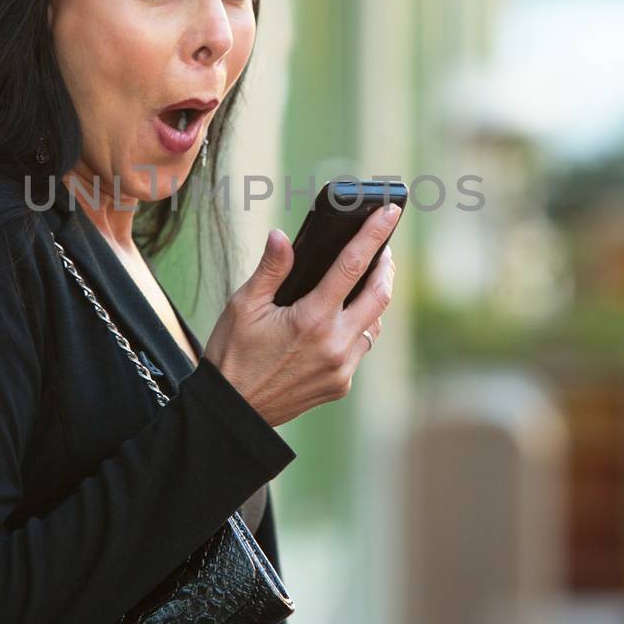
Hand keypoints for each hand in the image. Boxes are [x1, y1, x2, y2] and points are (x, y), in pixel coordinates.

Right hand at [201, 203, 400, 426]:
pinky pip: (361, 348)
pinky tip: (346, 317)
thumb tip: (282, 236)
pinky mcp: (341, 384)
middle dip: (385, 267)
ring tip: (367, 279)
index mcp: (311, 319)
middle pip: (380, 295)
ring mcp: (342, 368)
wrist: (233, 411)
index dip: (374, 235)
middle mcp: (334, 344)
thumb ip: (270, 269)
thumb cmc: (233, 354)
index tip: (389, 212)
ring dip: (374, 299)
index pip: (352, 266)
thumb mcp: (244, 306)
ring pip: (374, 324)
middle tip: (383, 248)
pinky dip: (358, 328)